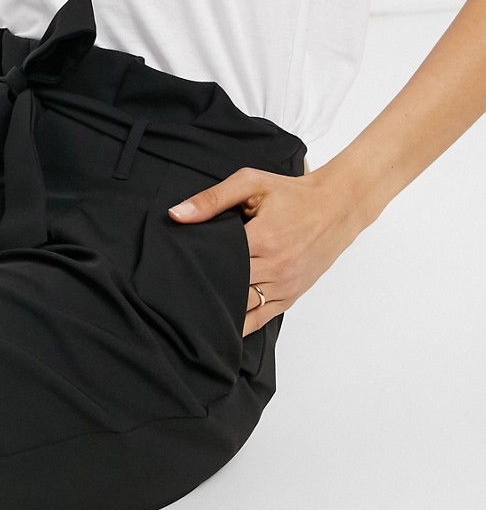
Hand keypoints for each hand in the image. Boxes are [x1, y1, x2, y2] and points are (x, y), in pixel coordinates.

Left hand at [167, 166, 365, 336]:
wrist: (337, 207)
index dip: (193, 266)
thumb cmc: (293, 194)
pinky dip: (239, 324)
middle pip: (227, 288)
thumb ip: (213, 199)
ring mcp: (284, 285)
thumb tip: (177, 214)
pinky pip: (260, 319)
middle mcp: (275, 266)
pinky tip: (221, 326)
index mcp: (263, 238)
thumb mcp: (251, 183)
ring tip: (191, 310)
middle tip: (175, 293)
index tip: (173, 270)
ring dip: (219, 308)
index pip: (217, 261)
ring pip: (242, 308)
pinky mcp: (291, 296)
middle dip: (203, 288)